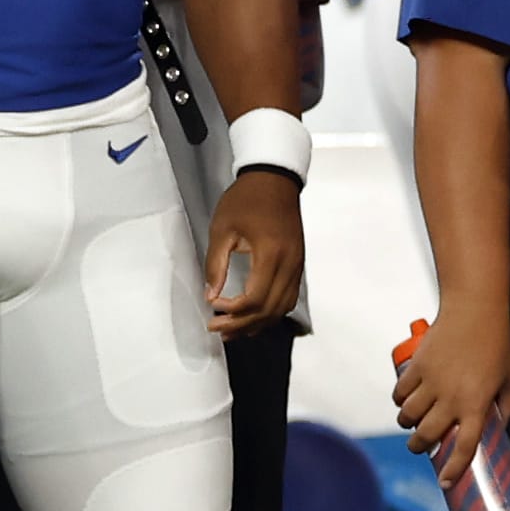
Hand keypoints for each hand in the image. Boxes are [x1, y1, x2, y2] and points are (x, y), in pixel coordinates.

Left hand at [204, 170, 304, 334]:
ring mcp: (297, 267)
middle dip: (242, 324)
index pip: (255, 298)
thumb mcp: (222, 228)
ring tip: (232, 331)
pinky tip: (253, 317)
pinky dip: (271, 313)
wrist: (274, 179)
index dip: (233, 311)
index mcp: (271, 254)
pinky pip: (288, 299)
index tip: (212, 308)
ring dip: (257, 323)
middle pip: (270, 310)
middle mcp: (290, 265)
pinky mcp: (298, 266)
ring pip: (282, 308)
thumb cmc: (245, 200)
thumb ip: (216, 264)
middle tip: (217, 329)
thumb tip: (211, 296)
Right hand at [393, 309, 509, 486]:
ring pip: (408, 416)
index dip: (453, 469)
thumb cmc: (495, 345)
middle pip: (427, 435)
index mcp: (476, 405)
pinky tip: (403, 401)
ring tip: (410, 424)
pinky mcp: (417, 367)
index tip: (445, 483)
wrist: (474, 311)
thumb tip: (500, 424)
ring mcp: (431, 383)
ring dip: (407, 425)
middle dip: (419, 446)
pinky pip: (400, 393)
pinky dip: (399, 401)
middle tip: (419, 446)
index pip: (464, 447)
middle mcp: (451, 399)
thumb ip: (507, 405)